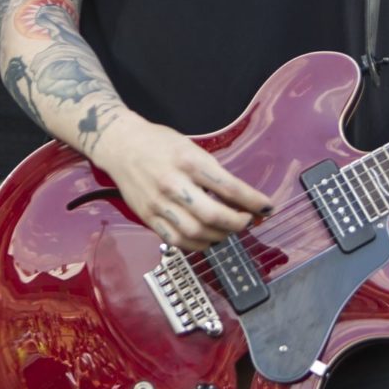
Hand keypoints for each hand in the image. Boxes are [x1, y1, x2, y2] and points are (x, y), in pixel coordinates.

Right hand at [98, 119, 273, 252]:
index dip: (253, 201)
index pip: (229, 187)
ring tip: (228, 230)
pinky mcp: (147, 217)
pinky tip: (207, 238)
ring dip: (219, 236)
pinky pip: (176, 240)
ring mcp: (158, 203)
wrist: (121, 145)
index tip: (267, 207)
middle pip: (213, 215)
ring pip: (195, 232)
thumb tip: (240, 199)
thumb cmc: (160, 143)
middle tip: (247, 221)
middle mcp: (173, 184)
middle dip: (237, 223)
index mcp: (189, 161)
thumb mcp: (192, 148)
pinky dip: (197, 244)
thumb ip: (214, 174)